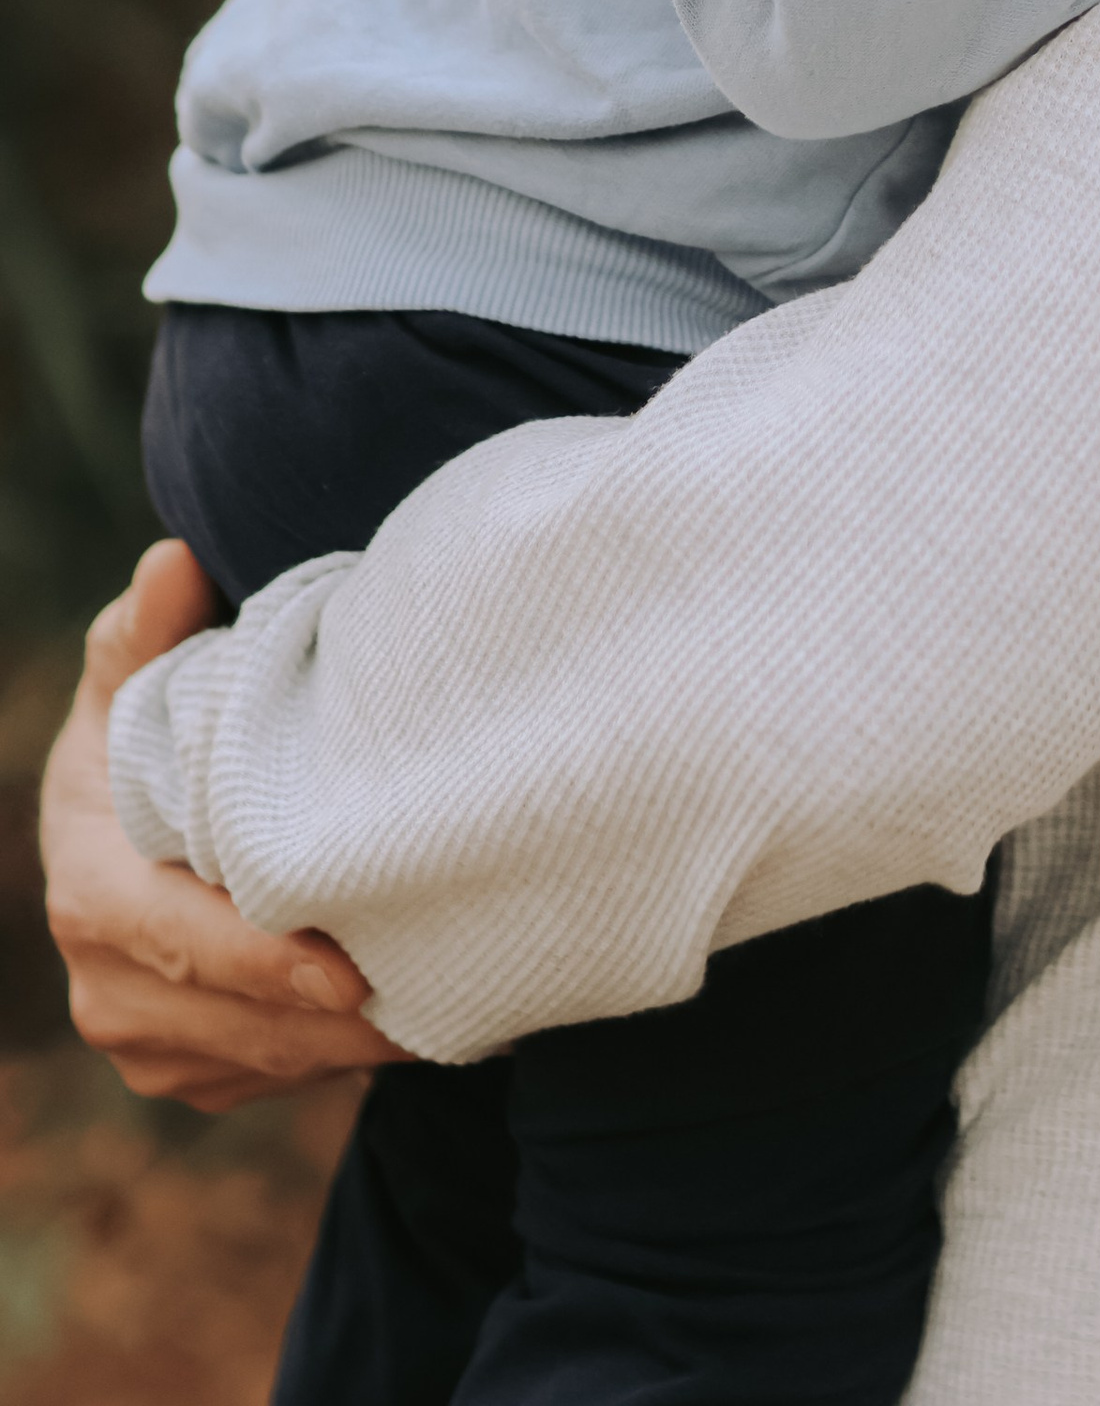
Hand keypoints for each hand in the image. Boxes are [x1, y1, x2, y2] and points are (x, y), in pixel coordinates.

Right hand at [41, 537, 403, 1110]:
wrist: (126, 829)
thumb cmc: (144, 739)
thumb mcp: (135, 679)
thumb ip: (150, 629)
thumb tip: (174, 562)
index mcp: (94, 890)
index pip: (182, 941)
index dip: (266, 964)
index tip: (353, 971)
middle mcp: (107, 985)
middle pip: (240, 1020)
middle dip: (341, 1017)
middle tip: (453, 990)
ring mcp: (146, 1043)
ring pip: (271, 1061)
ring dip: (359, 1043)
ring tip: (465, 999)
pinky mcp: (192, 1074)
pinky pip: (280, 1079)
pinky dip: (348, 1056)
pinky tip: (426, 1015)